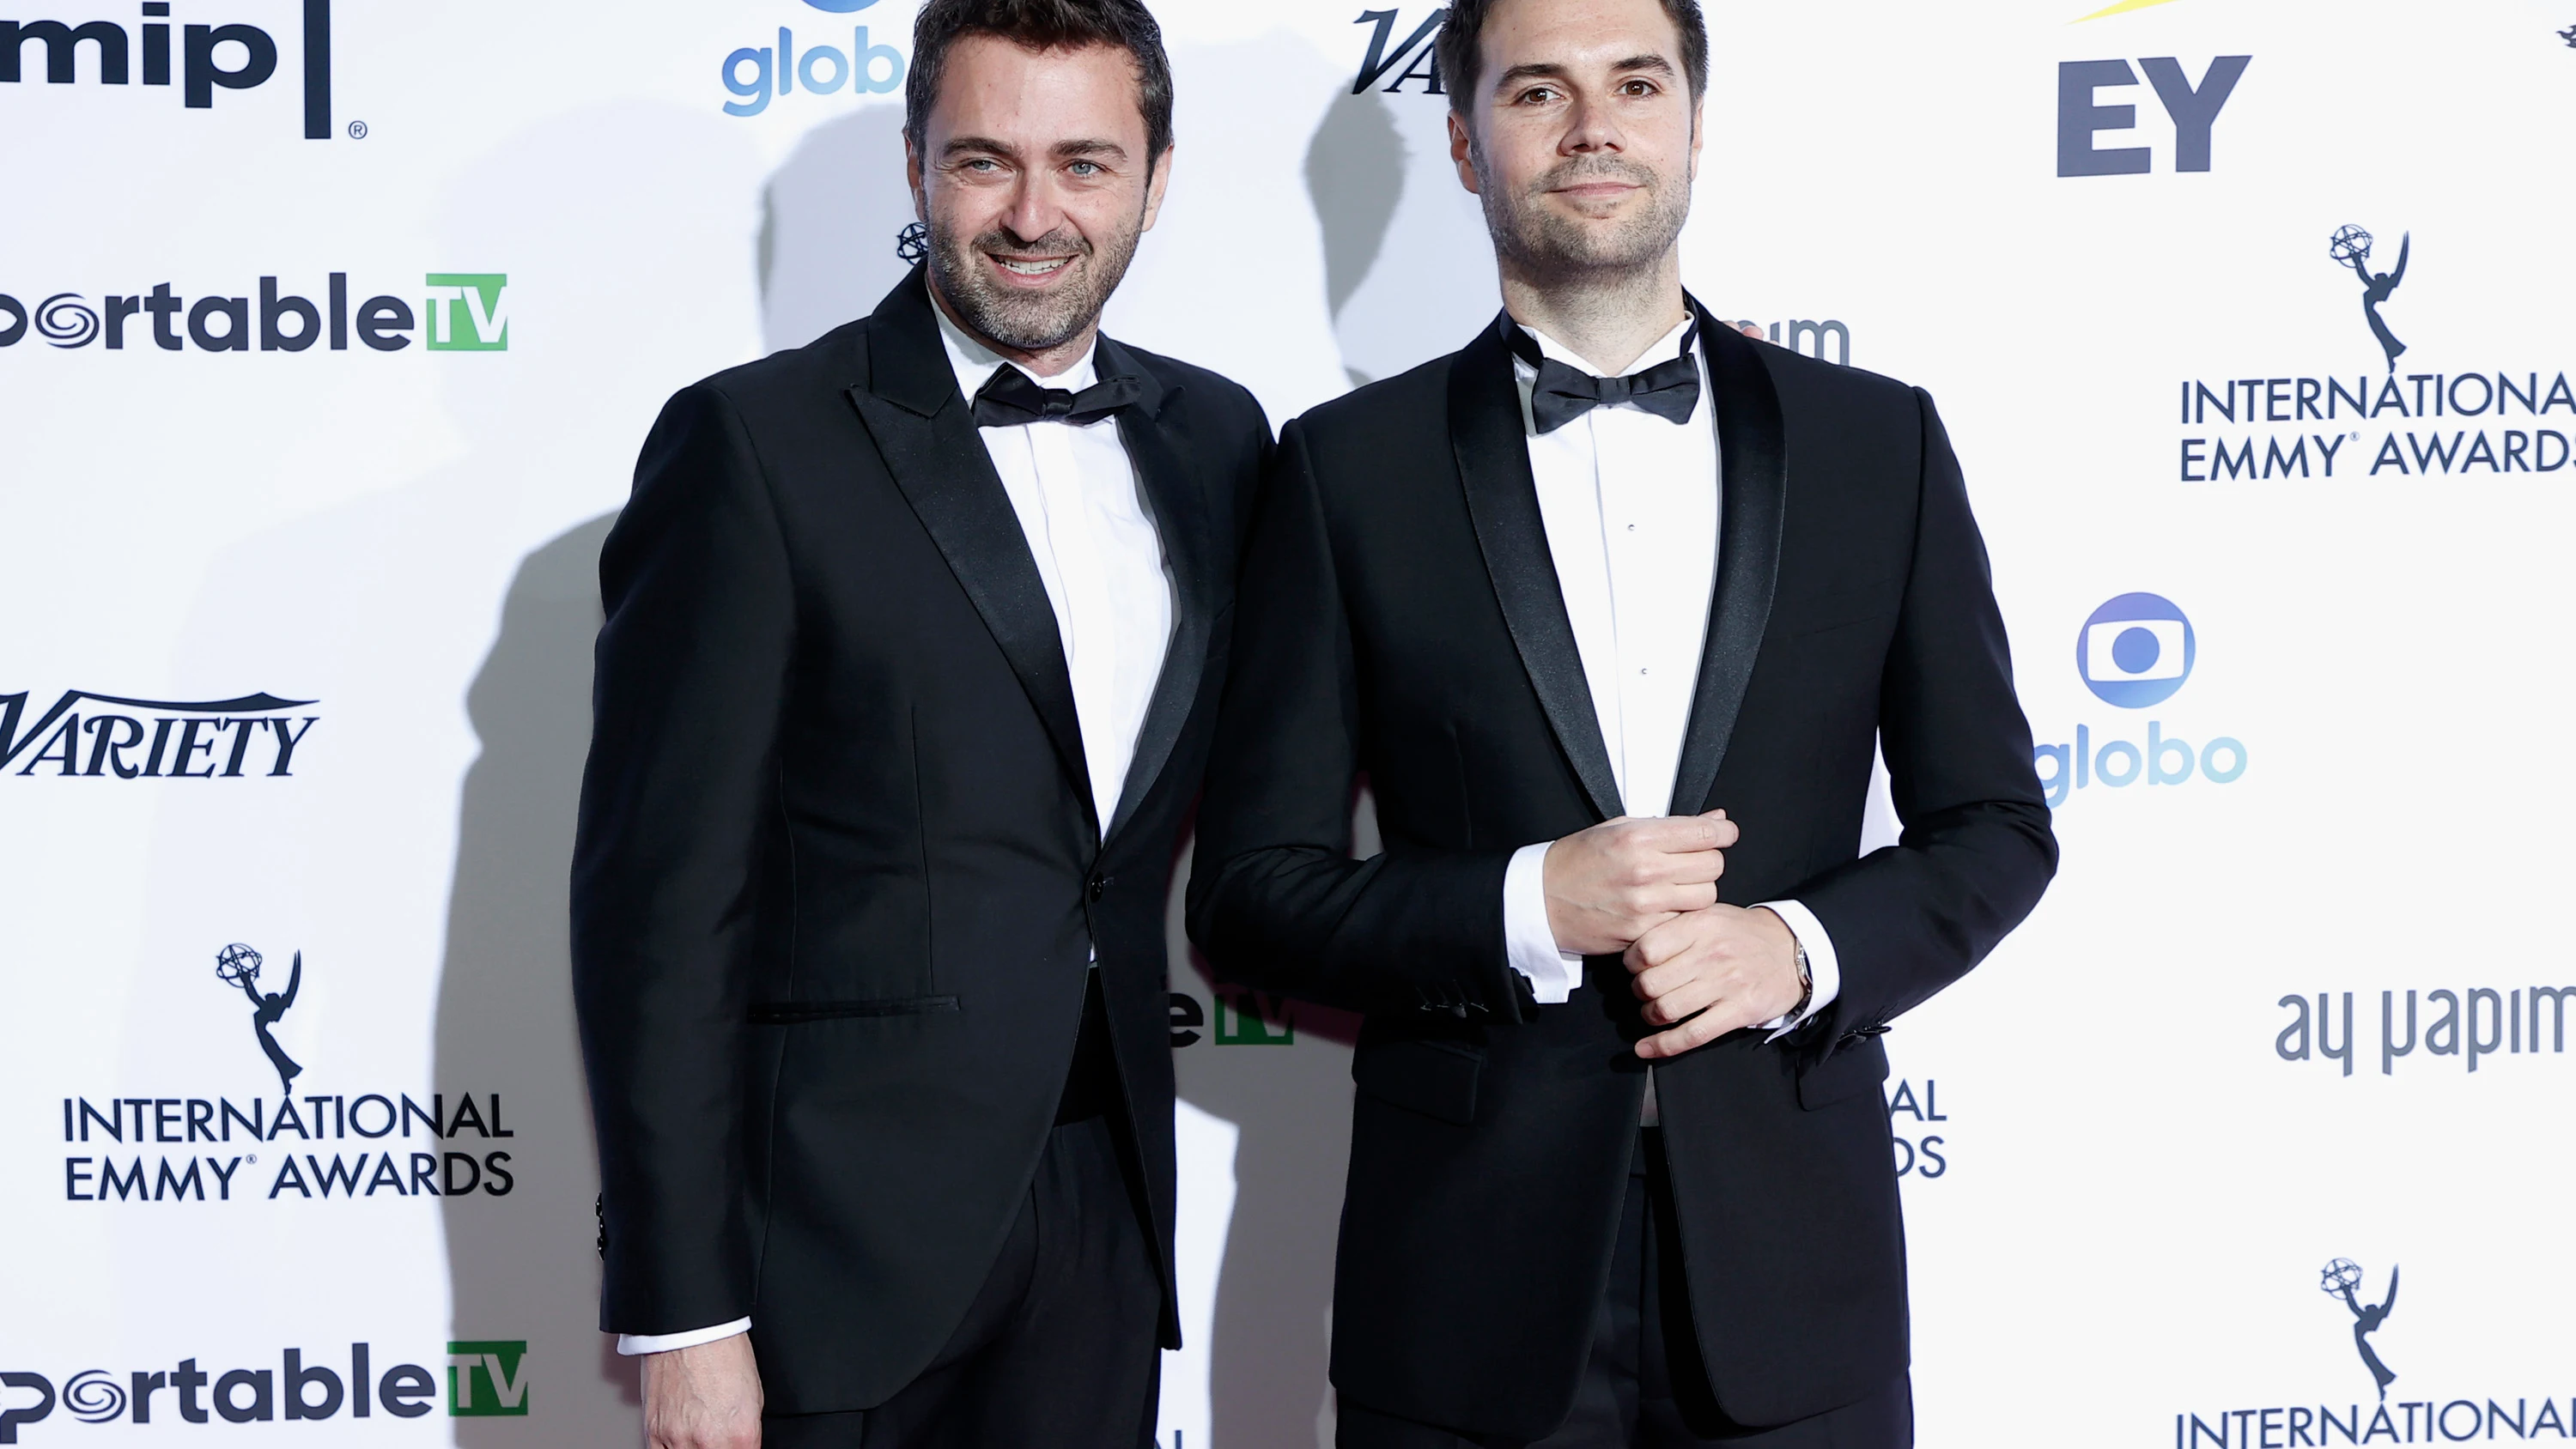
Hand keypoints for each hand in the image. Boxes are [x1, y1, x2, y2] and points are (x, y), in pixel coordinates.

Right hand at [644, 1334, 761, 1448]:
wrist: (691, 1330)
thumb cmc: (724, 1353)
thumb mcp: (754, 1398)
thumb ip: (748, 1434)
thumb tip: (743, 1446)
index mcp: (740, 1434)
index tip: (738, 1444)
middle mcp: (708, 1441)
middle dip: (720, 1447)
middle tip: (720, 1437)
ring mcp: (678, 1439)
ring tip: (701, 1435)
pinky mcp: (654, 1432)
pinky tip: (681, 1441)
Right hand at [1542, 811, 1736, 956]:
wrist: (1540, 901)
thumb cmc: (1576, 861)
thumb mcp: (1617, 828)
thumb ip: (1670, 825)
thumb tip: (1716, 820)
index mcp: (1638, 837)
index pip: (1705, 832)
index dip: (1723, 832)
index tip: (1725, 833)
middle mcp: (1645, 870)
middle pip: (1713, 865)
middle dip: (1709, 860)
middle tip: (1694, 861)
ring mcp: (1645, 904)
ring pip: (1706, 896)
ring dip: (1698, 890)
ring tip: (1678, 886)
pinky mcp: (1643, 931)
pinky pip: (1684, 921)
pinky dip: (1680, 914)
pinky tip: (1663, 907)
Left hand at [1624, 904, 1802, 1058]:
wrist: (1792, 950)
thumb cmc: (1743, 934)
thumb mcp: (1709, 914)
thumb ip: (1675, 924)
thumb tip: (1634, 943)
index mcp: (1700, 925)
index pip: (1646, 949)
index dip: (1631, 963)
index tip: (1633, 968)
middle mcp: (1711, 954)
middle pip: (1651, 983)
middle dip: (1639, 993)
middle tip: (1644, 992)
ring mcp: (1727, 984)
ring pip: (1667, 1009)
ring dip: (1650, 1016)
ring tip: (1653, 1013)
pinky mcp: (1739, 1010)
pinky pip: (1692, 1034)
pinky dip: (1663, 1046)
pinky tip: (1647, 1048)